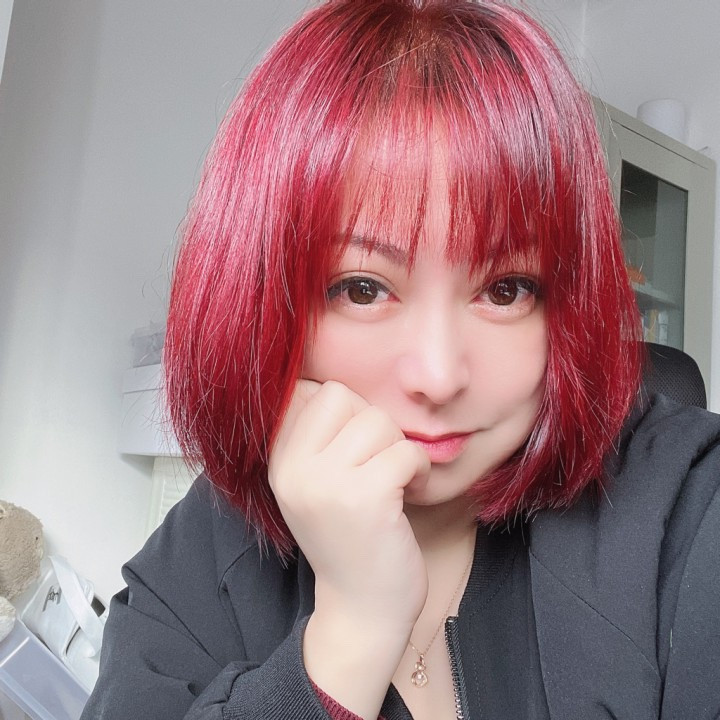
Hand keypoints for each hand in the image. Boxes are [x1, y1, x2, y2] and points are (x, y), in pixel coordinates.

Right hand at [269, 379, 430, 630]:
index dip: (349, 414)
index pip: (315, 392)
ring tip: (396, 482)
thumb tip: (338, 384)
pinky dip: (419, 471)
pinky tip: (411, 495)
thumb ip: (320, 438)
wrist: (362, 608)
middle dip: (374, 426)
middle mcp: (294, 469)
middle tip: (380, 463)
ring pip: (378, 422)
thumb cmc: (351, 540)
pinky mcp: (365, 498)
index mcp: (280, 461)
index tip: (360, 449)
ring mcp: (326, 483)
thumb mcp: (318, 485)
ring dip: (398, 450)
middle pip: (344, 397)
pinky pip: (405, 452)